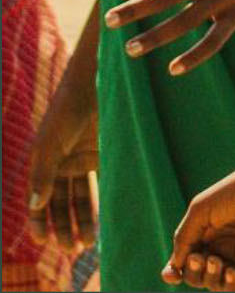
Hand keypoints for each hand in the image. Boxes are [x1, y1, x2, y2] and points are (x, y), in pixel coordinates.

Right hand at [26, 54, 97, 249]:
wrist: (97, 83)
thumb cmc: (67, 109)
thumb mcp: (51, 142)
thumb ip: (43, 174)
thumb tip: (33, 206)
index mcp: (43, 162)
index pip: (39, 199)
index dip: (40, 221)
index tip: (45, 243)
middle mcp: (61, 164)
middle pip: (60, 203)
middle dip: (63, 226)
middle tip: (70, 249)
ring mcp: (83, 159)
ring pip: (80, 197)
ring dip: (81, 220)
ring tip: (86, 243)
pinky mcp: (104, 153)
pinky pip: (100, 183)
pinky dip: (100, 201)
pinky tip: (104, 220)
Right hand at [162, 156, 234, 290]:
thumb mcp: (201, 211)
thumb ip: (183, 239)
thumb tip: (175, 267)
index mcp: (208, 232)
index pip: (186, 261)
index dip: (175, 272)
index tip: (171, 275)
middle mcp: (224, 246)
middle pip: (199, 275)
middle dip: (194, 274)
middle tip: (200, 258)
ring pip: (217, 284)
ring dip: (210, 280)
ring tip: (217, 261)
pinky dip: (231, 287)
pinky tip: (231, 272)